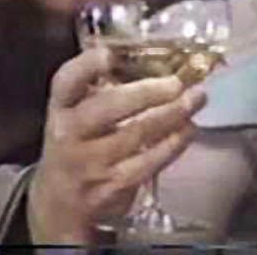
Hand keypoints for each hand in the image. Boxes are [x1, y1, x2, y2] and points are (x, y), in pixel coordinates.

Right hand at [27, 47, 206, 243]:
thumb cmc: (78, 142)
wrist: (60, 201)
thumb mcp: (76, 112)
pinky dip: (173, 144)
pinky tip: (188, 129)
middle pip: (109, 106)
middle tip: (178, 82)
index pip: (67, 82)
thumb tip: (156, 59)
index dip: (88, 65)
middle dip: (148, 91)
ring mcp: (91, 163)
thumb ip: (101, 86)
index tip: (111, 54)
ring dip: (173, 113)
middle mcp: (69, 134)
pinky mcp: (112, 186)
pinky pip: (149, 162)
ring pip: (137, 134)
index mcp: (61, 108)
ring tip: (197, 98)